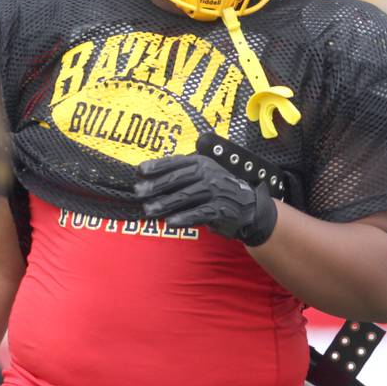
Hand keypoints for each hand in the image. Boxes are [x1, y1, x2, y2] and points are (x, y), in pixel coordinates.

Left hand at [134, 154, 277, 244]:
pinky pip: (199, 213)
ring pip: (185, 196)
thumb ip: (179, 177)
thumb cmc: (216, 191)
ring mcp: (215, 191)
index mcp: (200, 162)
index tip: (140, 172)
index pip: (175, 163)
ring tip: (149, 211)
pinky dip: (184, 218)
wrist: (247, 206)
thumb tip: (148, 182)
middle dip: (156, 186)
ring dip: (165, 204)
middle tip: (139, 193)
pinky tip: (171, 222)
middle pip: (177, 179)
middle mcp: (207, 173)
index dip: (157, 166)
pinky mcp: (220, 209)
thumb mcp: (201, 176)